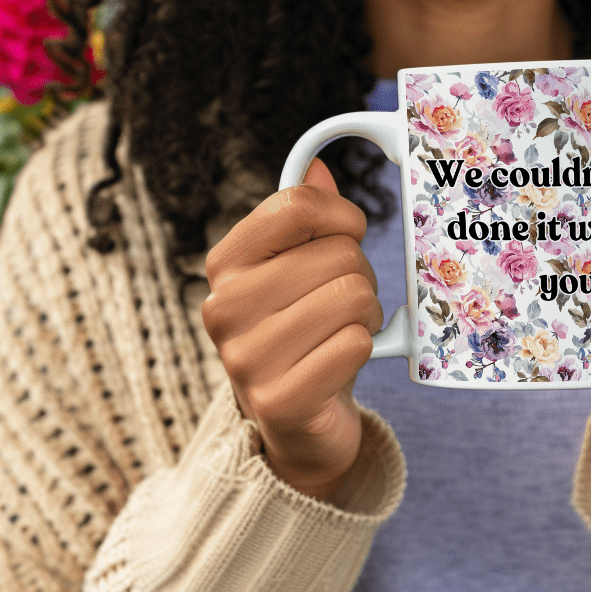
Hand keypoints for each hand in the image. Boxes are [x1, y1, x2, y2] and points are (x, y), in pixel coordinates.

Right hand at [201, 158, 382, 500]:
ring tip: (344, 335)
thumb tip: (317, 168)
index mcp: (226, 264)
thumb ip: (304, 221)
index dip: (342, 217)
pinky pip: (355, 345)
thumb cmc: (306, 335)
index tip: (349, 236)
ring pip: (353, 297)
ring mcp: (245, 358)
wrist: (299, 423)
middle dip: (360, 278)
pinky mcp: (278, 401)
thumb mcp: (300, 273)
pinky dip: (364, 351)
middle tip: (345, 307)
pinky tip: (342, 365)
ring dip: (367, 317)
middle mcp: (223, 307)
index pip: (296, 205)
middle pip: (338, 255)